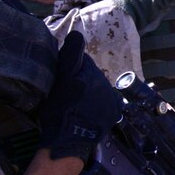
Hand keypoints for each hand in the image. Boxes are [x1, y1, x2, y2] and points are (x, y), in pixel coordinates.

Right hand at [37, 31, 122, 161]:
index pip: (80, 61)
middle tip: (66, 92)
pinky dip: (96, 105)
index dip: (69, 67)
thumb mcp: (61, 79)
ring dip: (88, 92)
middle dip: (80, 79)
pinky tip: (85, 112)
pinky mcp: (113, 113)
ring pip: (97, 88)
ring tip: (74, 104)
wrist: (70, 140)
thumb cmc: (61, 108)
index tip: (61, 77)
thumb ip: (70, 56)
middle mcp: (105, 83)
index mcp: (92, 72)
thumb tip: (77, 34)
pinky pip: (104, 103)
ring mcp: (111, 99)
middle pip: (90, 74)